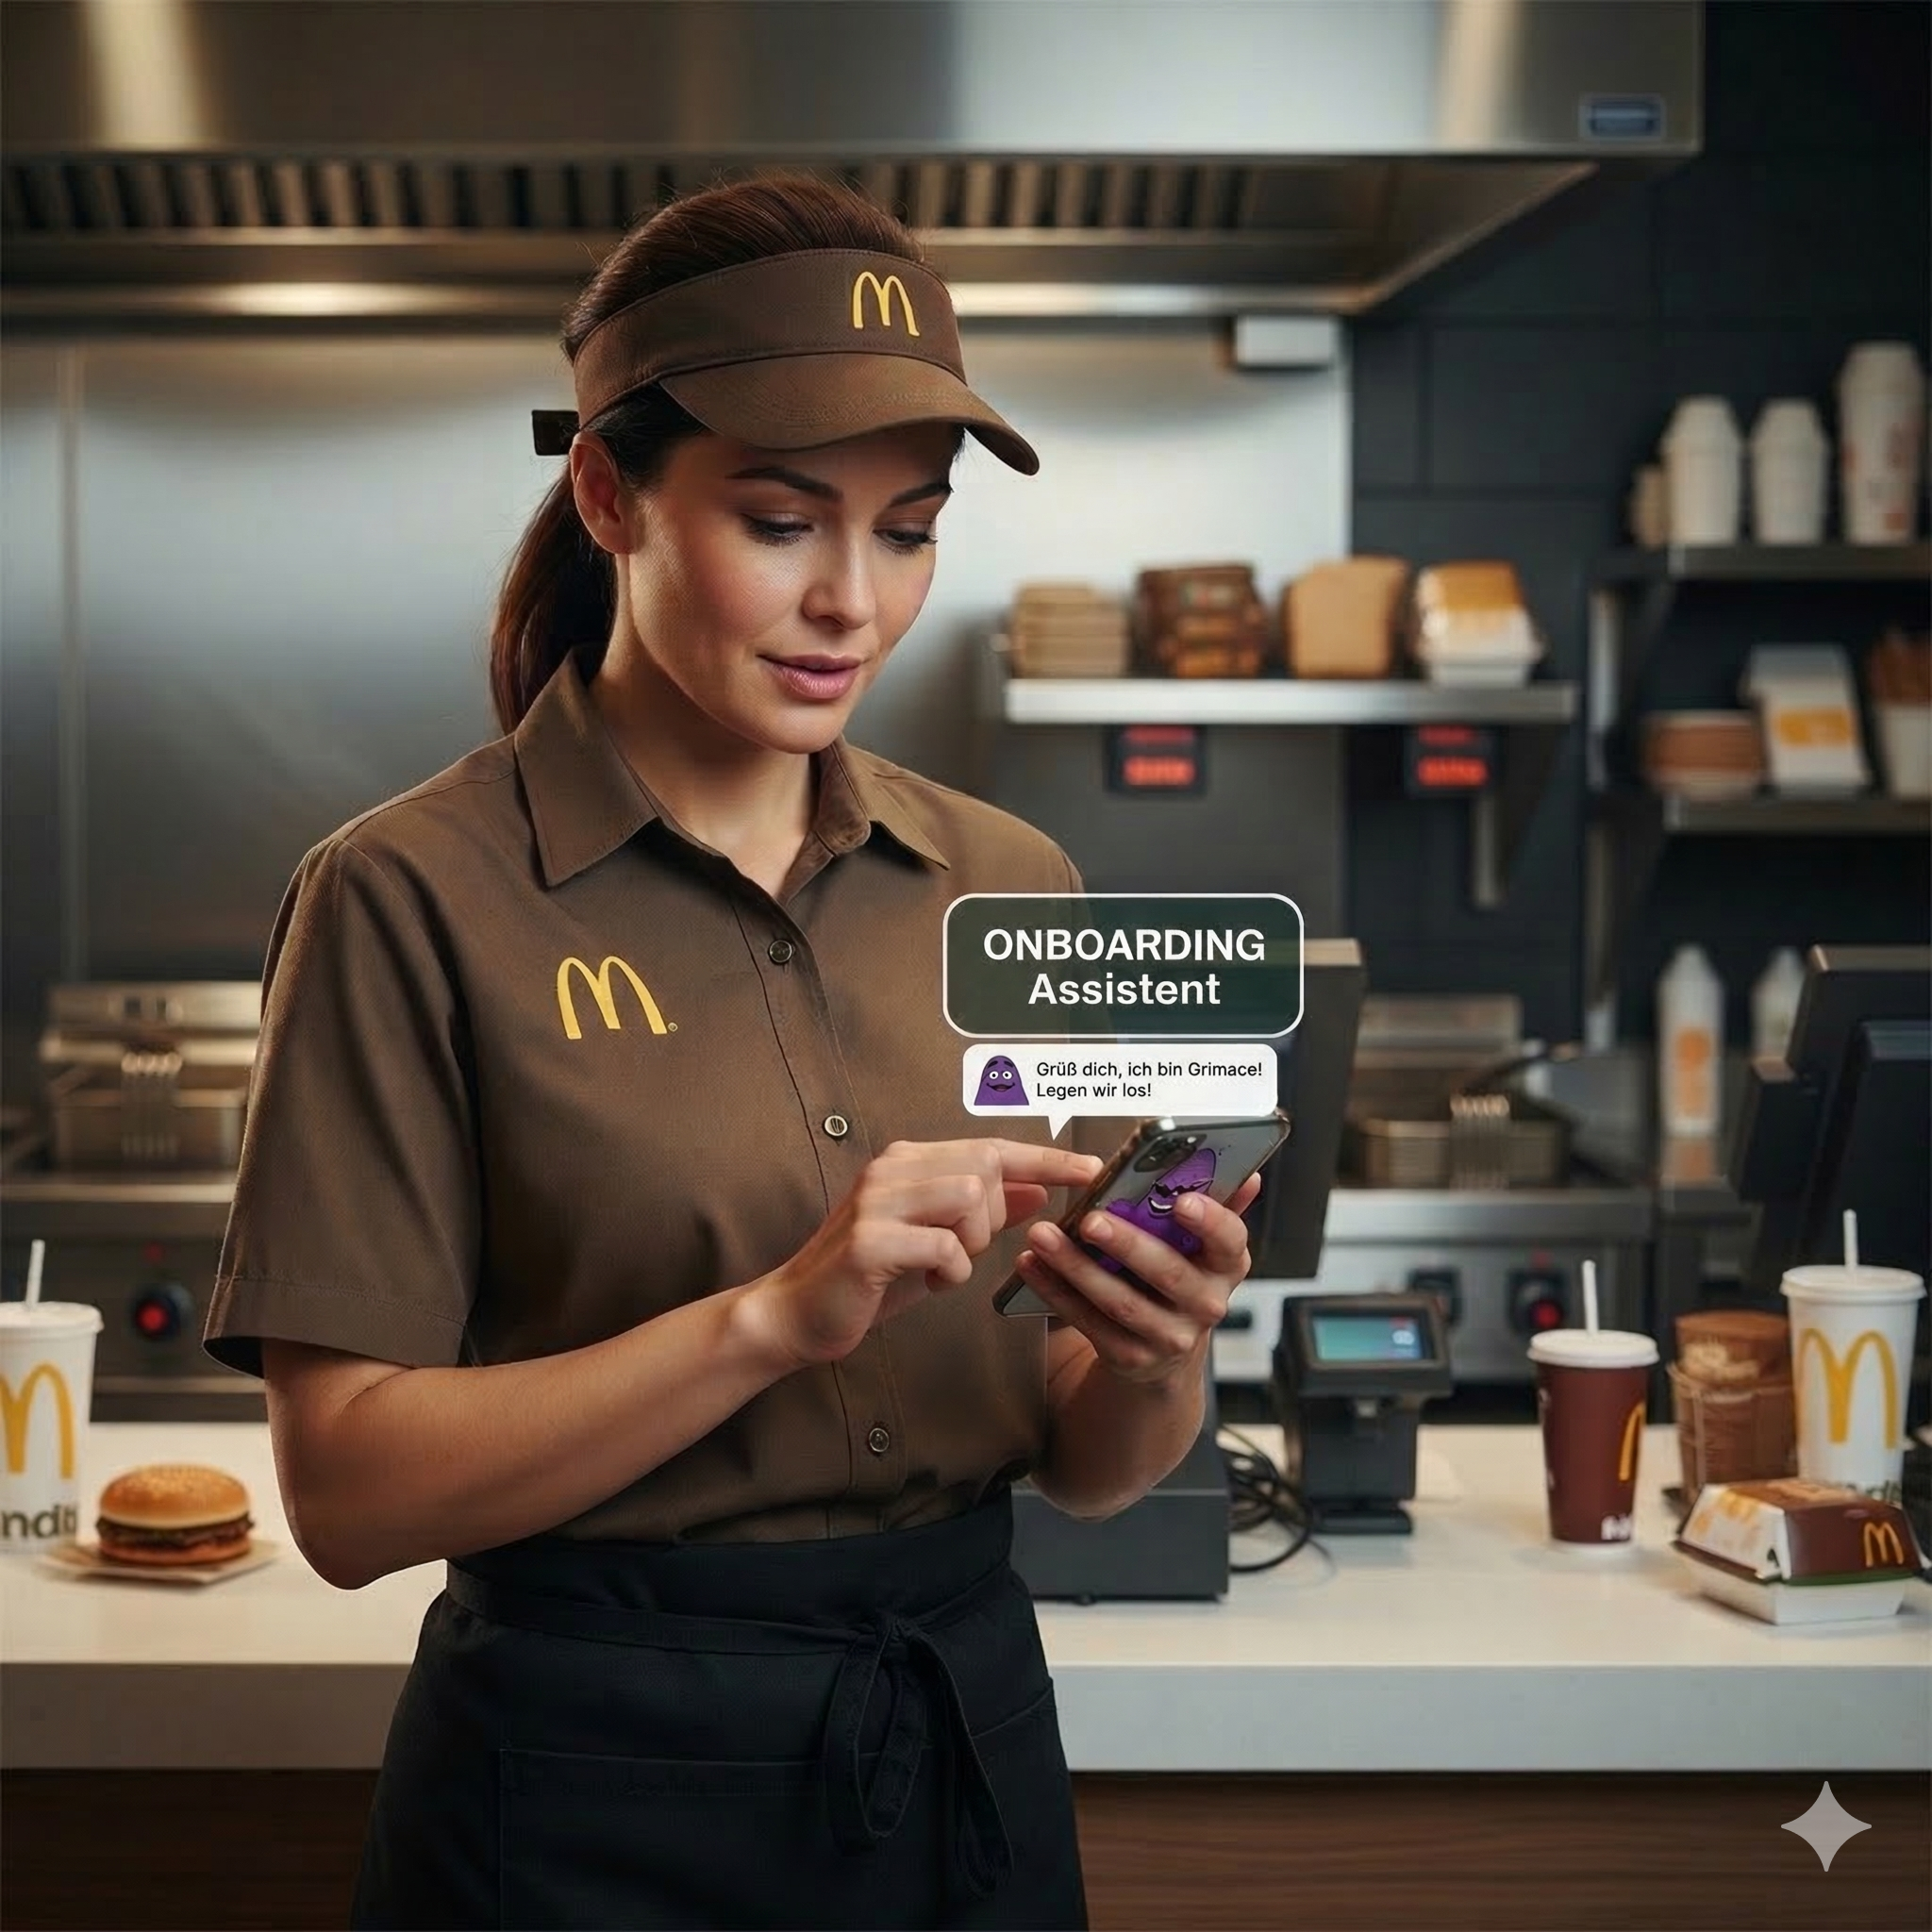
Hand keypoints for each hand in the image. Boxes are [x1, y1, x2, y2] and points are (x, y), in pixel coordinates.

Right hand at [750, 1138, 1102, 1369]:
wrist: (795, 1313)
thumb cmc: (868, 1277)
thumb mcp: (934, 1240)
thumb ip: (981, 1212)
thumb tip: (1035, 1190)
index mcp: (906, 1161)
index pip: (991, 1146)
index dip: (1045, 1157)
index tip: (1091, 1168)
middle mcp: (891, 1169)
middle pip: (984, 1167)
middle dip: (993, 1216)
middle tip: (965, 1249)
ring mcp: (877, 1201)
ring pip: (968, 1198)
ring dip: (971, 1242)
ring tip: (943, 1266)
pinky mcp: (870, 1241)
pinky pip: (945, 1246)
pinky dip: (950, 1272)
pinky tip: (926, 1284)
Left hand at [1011, 1174, 1260, 1385]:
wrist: (1165, 1351)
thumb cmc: (1178, 1276)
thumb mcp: (1203, 1246)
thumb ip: (1218, 1206)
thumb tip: (1247, 1175)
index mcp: (1226, 1266)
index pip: (1230, 1241)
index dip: (1210, 1221)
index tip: (1183, 1200)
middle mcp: (1205, 1304)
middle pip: (1168, 1272)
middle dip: (1126, 1244)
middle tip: (1090, 1218)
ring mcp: (1169, 1336)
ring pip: (1120, 1301)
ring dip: (1077, 1267)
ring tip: (1044, 1236)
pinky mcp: (1130, 1356)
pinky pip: (1088, 1322)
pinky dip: (1056, 1292)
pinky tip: (1033, 1266)